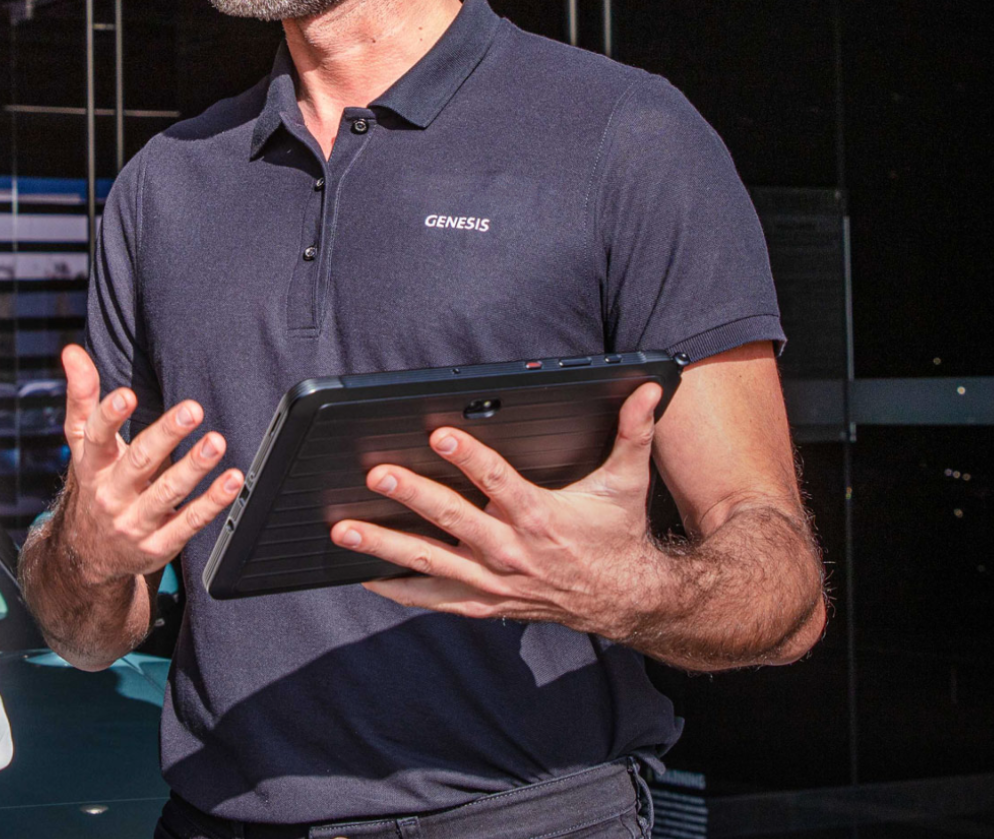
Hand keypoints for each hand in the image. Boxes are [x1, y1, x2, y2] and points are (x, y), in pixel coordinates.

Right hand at [51, 343, 242, 592]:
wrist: (88, 554)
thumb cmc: (96, 483)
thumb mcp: (83, 444)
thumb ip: (83, 398)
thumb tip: (72, 352)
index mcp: (92, 466)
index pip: (96, 438)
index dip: (109, 417)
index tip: (126, 395)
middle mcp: (111, 494)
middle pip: (138, 463)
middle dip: (165, 435)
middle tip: (192, 409)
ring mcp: (135, 522)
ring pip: (166, 494)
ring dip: (194, 468)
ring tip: (216, 443)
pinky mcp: (159, 544)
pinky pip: (189, 522)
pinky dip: (212, 503)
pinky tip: (232, 481)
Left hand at [334, 382, 680, 637]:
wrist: (622, 599)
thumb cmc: (616, 534)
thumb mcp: (627, 481)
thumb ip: (633, 433)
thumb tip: (650, 390)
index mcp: (540, 516)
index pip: (499, 481)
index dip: (469, 457)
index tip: (439, 435)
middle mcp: (512, 551)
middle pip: (454, 520)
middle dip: (412, 496)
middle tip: (376, 475)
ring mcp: (493, 582)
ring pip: (430, 563)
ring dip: (384, 546)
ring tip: (344, 528)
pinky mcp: (484, 603)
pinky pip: (433, 599)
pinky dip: (398, 589)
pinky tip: (362, 574)